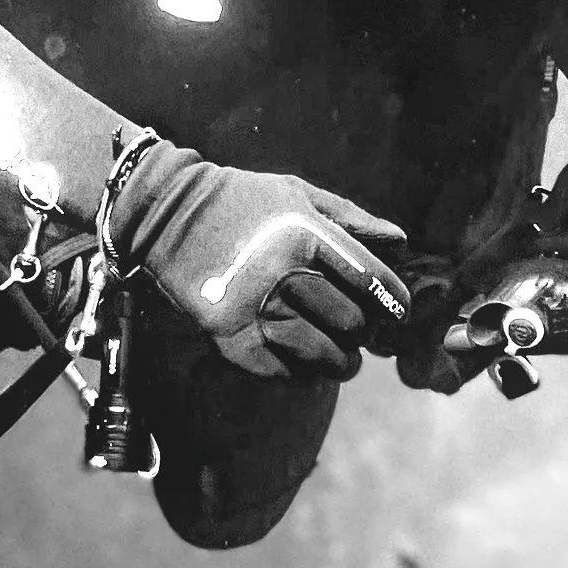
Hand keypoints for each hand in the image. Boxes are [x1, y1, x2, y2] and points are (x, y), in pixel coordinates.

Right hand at [112, 148, 409, 380]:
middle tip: (359, 334)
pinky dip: (300, 374)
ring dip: (339, 364)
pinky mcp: (226, 334)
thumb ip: (351, 219)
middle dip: (363, 334)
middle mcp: (282, 271)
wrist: (166, 212)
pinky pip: (279, 370)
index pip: (371, 281)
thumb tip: (401, 244)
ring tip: (343, 363)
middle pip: (350, 322)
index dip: (395, 303)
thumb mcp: (297, 194)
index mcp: (305, 232)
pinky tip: (304, 366)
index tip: (398, 314)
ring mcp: (252, 306)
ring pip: (320, 355)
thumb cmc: (242, 200)